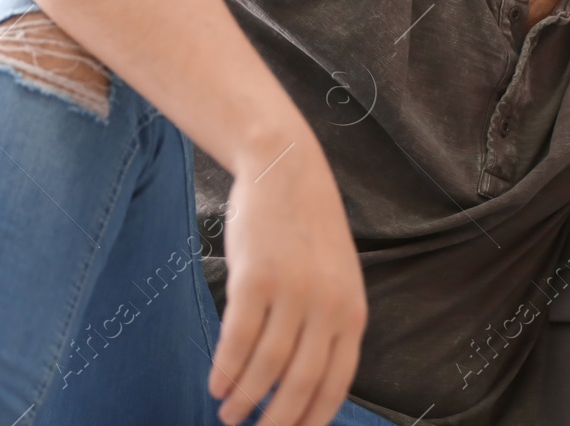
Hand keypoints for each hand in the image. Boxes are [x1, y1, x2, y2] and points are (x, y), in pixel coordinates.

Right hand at [209, 132, 367, 425]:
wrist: (287, 169)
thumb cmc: (306, 231)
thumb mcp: (336, 278)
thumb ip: (328, 325)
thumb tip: (303, 387)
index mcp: (353, 312)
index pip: (335, 385)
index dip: (311, 420)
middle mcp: (328, 307)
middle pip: (299, 386)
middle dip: (274, 423)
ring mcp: (293, 293)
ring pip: (265, 369)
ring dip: (243, 399)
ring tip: (228, 413)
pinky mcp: (256, 280)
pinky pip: (238, 340)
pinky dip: (225, 370)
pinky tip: (216, 384)